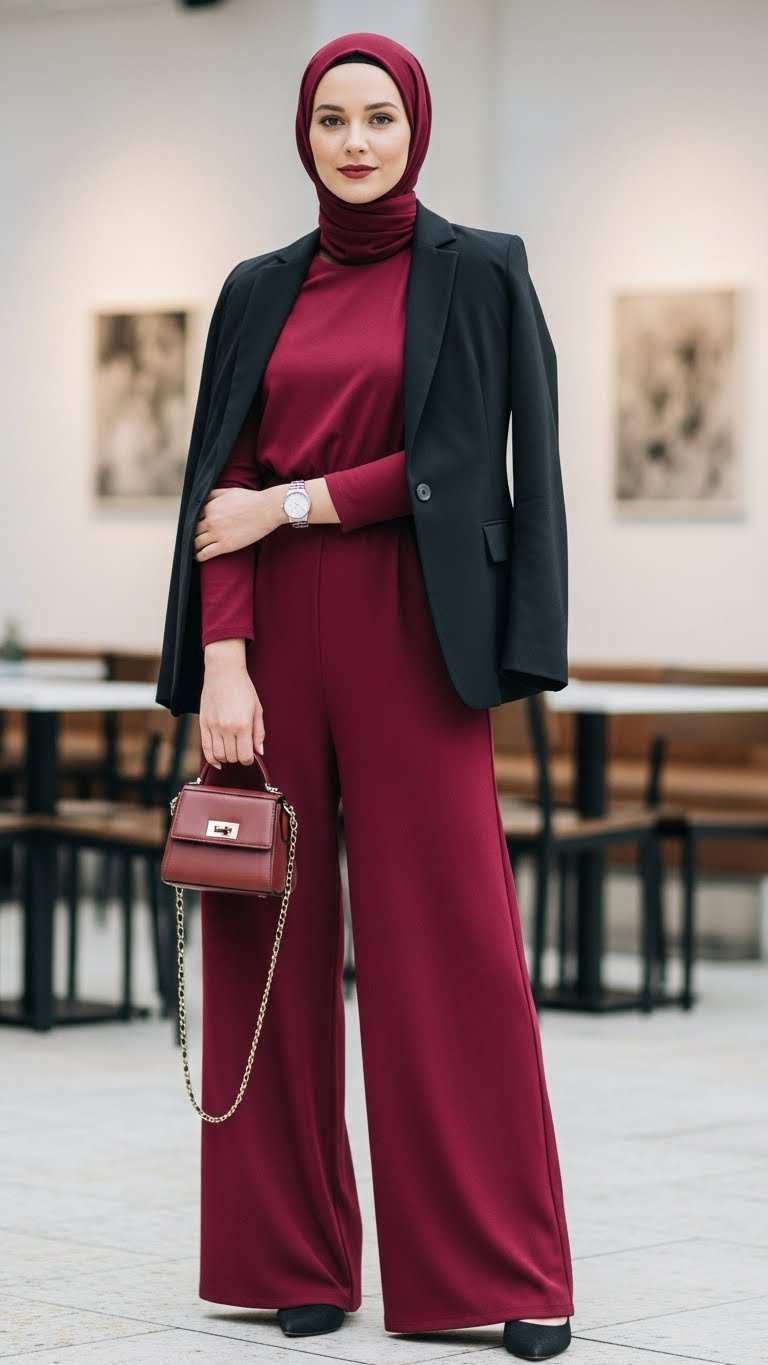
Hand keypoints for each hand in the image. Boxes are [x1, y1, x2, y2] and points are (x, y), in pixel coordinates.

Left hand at [194, 487, 282, 561]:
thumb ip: (214, 494)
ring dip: (194, 546)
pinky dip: (199, 556)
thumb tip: (204, 498)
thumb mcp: (229, 491)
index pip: (194, 516)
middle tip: (192, 539)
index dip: (195, 521)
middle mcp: (210, 520)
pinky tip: (198, 557)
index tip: (196, 526)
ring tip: (193, 550)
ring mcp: (217, 534)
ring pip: (196, 543)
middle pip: (193, 530)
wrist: (267, 509)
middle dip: (193, 534)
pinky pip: (206, 553)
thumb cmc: (251, 499)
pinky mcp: (225, 545)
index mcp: (210, 506)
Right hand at [199, 645, 264, 766]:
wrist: (224, 673)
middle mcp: (227, 728)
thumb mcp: (257, 710)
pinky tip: (218, 760)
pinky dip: (212, 758)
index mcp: (243, 725)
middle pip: (232, 757)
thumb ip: (259, 733)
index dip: (249, 760)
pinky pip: (205, 748)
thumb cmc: (243, 689)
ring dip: (226, 758)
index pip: (245, 756)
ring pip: (218, 755)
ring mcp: (213, 727)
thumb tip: (260, 751)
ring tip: (231, 750)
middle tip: (241, 749)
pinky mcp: (203, 724)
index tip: (250, 755)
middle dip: (238, 757)